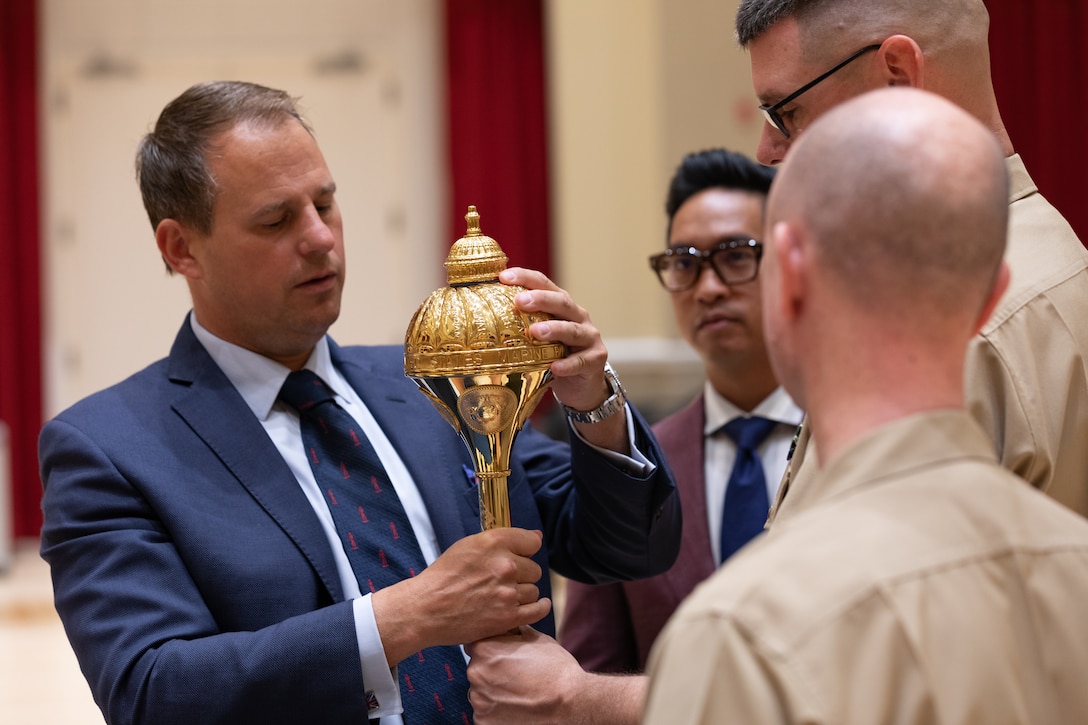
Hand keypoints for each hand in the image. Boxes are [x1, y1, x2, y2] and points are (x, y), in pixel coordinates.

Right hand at [372, 528, 550, 665]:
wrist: (425, 609)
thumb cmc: (443, 577)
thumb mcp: (467, 546)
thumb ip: (502, 540)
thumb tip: (537, 537)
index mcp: (494, 543)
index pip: (532, 542)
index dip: (525, 550)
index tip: (519, 556)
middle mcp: (505, 565)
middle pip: (534, 568)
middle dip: (521, 574)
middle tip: (502, 581)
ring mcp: (508, 592)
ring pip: (533, 590)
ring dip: (521, 594)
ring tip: (502, 597)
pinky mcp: (508, 617)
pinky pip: (538, 610)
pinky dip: (538, 608)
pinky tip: (531, 606)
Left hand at [467, 626, 645, 724]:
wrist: (570, 703)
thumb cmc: (555, 668)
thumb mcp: (535, 638)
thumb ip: (513, 632)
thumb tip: (507, 627)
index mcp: (484, 649)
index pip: (477, 645)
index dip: (492, 649)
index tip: (506, 656)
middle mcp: (476, 674)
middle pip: (478, 669)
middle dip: (492, 671)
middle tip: (516, 676)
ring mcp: (479, 701)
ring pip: (481, 693)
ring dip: (494, 692)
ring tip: (519, 693)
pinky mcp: (484, 722)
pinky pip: (486, 713)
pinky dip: (497, 712)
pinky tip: (517, 707)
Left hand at [501, 267, 627, 450]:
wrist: (582, 385)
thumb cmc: (554, 356)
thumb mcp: (537, 339)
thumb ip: (518, 327)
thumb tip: (476, 317)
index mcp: (561, 305)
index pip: (544, 284)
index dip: (525, 277)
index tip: (503, 276)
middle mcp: (577, 316)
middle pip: (561, 302)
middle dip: (540, 299)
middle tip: (519, 301)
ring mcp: (589, 337)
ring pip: (572, 330)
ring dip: (554, 329)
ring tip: (535, 332)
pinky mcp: (595, 359)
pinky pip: (581, 361)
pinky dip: (568, 364)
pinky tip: (555, 367)